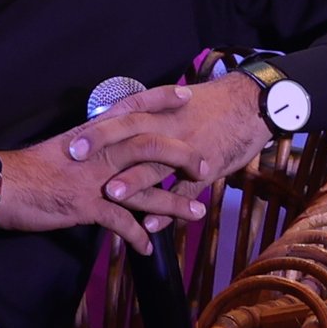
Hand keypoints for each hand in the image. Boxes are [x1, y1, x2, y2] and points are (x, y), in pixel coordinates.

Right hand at [0, 110, 210, 254]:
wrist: (1, 184)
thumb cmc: (33, 166)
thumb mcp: (67, 144)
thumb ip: (94, 142)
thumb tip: (115, 142)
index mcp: (95, 132)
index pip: (132, 106)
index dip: (160, 98)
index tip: (187, 94)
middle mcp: (99, 151)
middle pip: (151, 145)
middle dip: (183, 156)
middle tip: (205, 167)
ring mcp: (94, 179)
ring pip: (145, 188)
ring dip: (173, 203)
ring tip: (196, 213)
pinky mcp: (85, 206)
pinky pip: (120, 223)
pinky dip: (137, 236)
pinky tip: (147, 247)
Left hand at [68, 76, 273, 214]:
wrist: (253, 104)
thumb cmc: (215, 103)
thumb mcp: (181, 102)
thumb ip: (152, 113)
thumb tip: (120, 122)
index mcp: (163, 111)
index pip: (126, 114)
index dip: (99, 127)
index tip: (73, 139)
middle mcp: (172, 128)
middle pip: (133, 134)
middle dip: (104, 146)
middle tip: (76, 158)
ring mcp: (190, 150)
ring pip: (158, 166)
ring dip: (134, 181)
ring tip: (111, 195)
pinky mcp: (208, 169)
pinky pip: (185, 191)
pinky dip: (168, 210)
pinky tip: (150, 225)